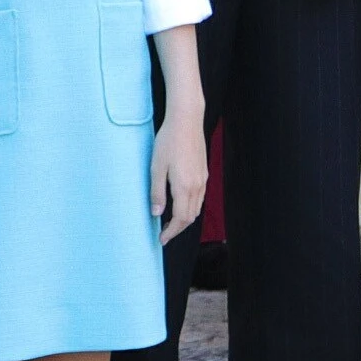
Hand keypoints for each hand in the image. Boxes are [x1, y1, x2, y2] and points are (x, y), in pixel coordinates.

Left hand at [151, 100, 208, 243]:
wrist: (186, 121)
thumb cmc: (168, 141)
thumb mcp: (156, 167)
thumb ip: (157, 192)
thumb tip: (156, 213)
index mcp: (184, 187)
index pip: (180, 219)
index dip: (171, 232)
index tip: (161, 239)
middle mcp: (197, 186)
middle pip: (190, 217)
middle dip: (178, 228)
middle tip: (164, 234)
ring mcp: (202, 179)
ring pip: (197, 208)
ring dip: (185, 218)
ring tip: (171, 221)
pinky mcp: (204, 172)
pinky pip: (200, 197)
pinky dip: (191, 207)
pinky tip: (180, 203)